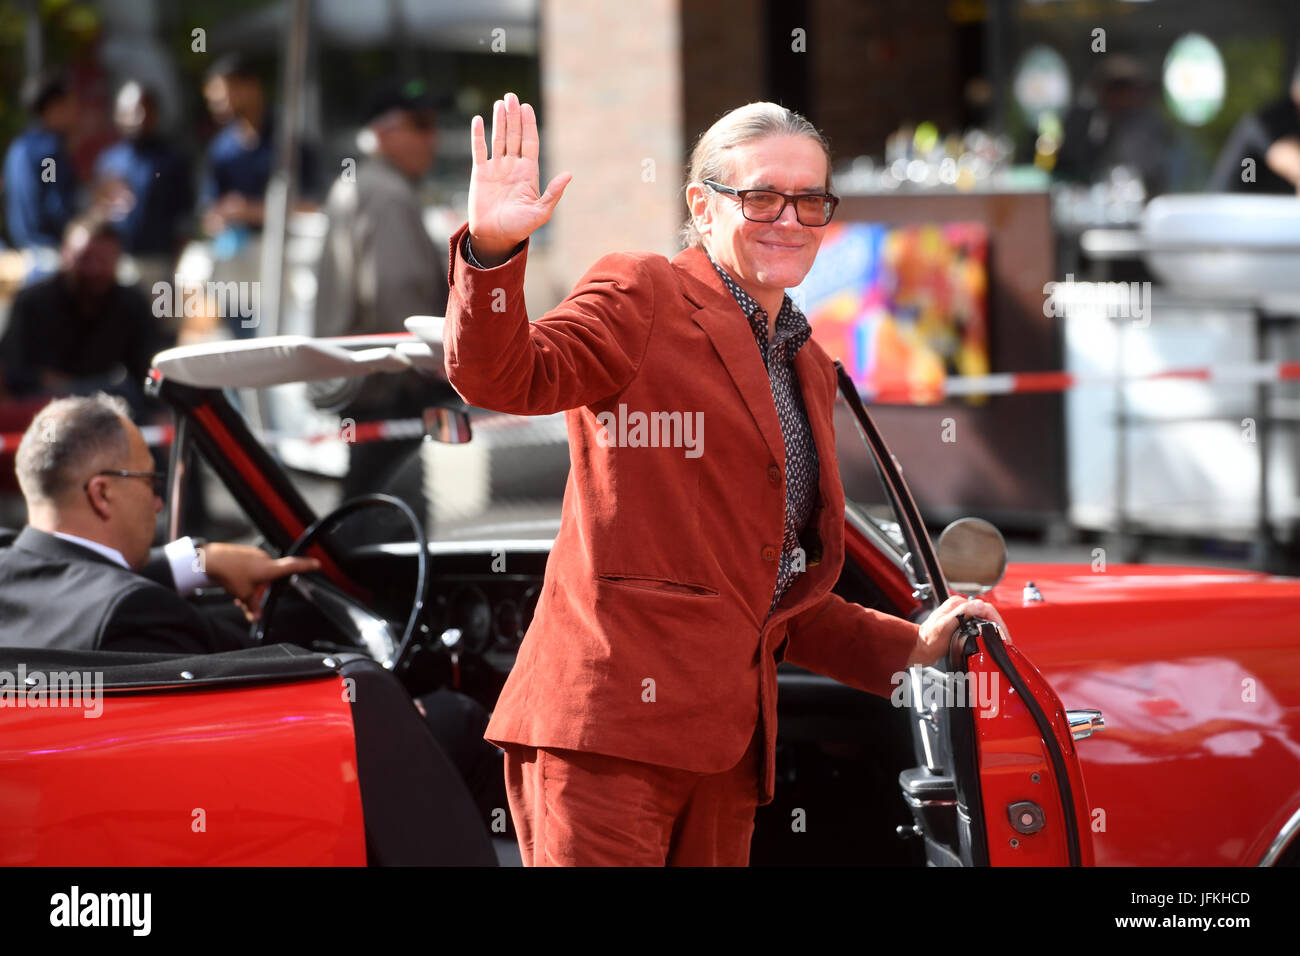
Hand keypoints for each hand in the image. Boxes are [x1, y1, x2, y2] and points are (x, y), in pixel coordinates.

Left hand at [201, 542, 320, 622]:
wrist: (210, 560)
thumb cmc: (229, 575)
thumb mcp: (243, 596)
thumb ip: (253, 607)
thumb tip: (257, 617)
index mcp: (270, 568)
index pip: (294, 566)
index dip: (307, 566)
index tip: (317, 564)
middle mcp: (265, 558)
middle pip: (271, 576)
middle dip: (262, 589)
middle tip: (249, 599)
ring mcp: (254, 554)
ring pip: (259, 572)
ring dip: (252, 583)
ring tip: (237, 593)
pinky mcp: (244, 552)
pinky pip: (250, 565)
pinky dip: (245, 575)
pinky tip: (233, 581)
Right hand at [467, 91, 571, 262]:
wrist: (495, 237)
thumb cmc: (519, 228)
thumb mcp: (541, 212)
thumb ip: (553, 193)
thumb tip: (569, 174)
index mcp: (529, 173)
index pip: (530, 142)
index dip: (529, 124)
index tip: (527, 107)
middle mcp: (513, 166)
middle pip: (514, 135)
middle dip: (514, 116)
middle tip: (512, 96)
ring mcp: (496, 168)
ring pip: (498, 138)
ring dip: (499, 120)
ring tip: (500, 103)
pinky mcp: (480, 173)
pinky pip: (479, 150)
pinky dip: (478, 135)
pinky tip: (478, 120)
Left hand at [908, 594, 1011, 666]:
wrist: (920, 650)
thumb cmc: (928, 640)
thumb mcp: (945, 625)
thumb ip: (961, 613)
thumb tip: (979, 605)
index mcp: (957, 604)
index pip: (985, 607)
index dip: (997, 620)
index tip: (1002, 633)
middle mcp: (960, 609)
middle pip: (987, 614)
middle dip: (999, 626)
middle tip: (1006, 640)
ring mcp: (962, 618)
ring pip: (985, 621)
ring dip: (995, 630)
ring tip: (1002, 642)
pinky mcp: (962, 627)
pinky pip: (980, 628)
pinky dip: (988, 634)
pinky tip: (992, 641)